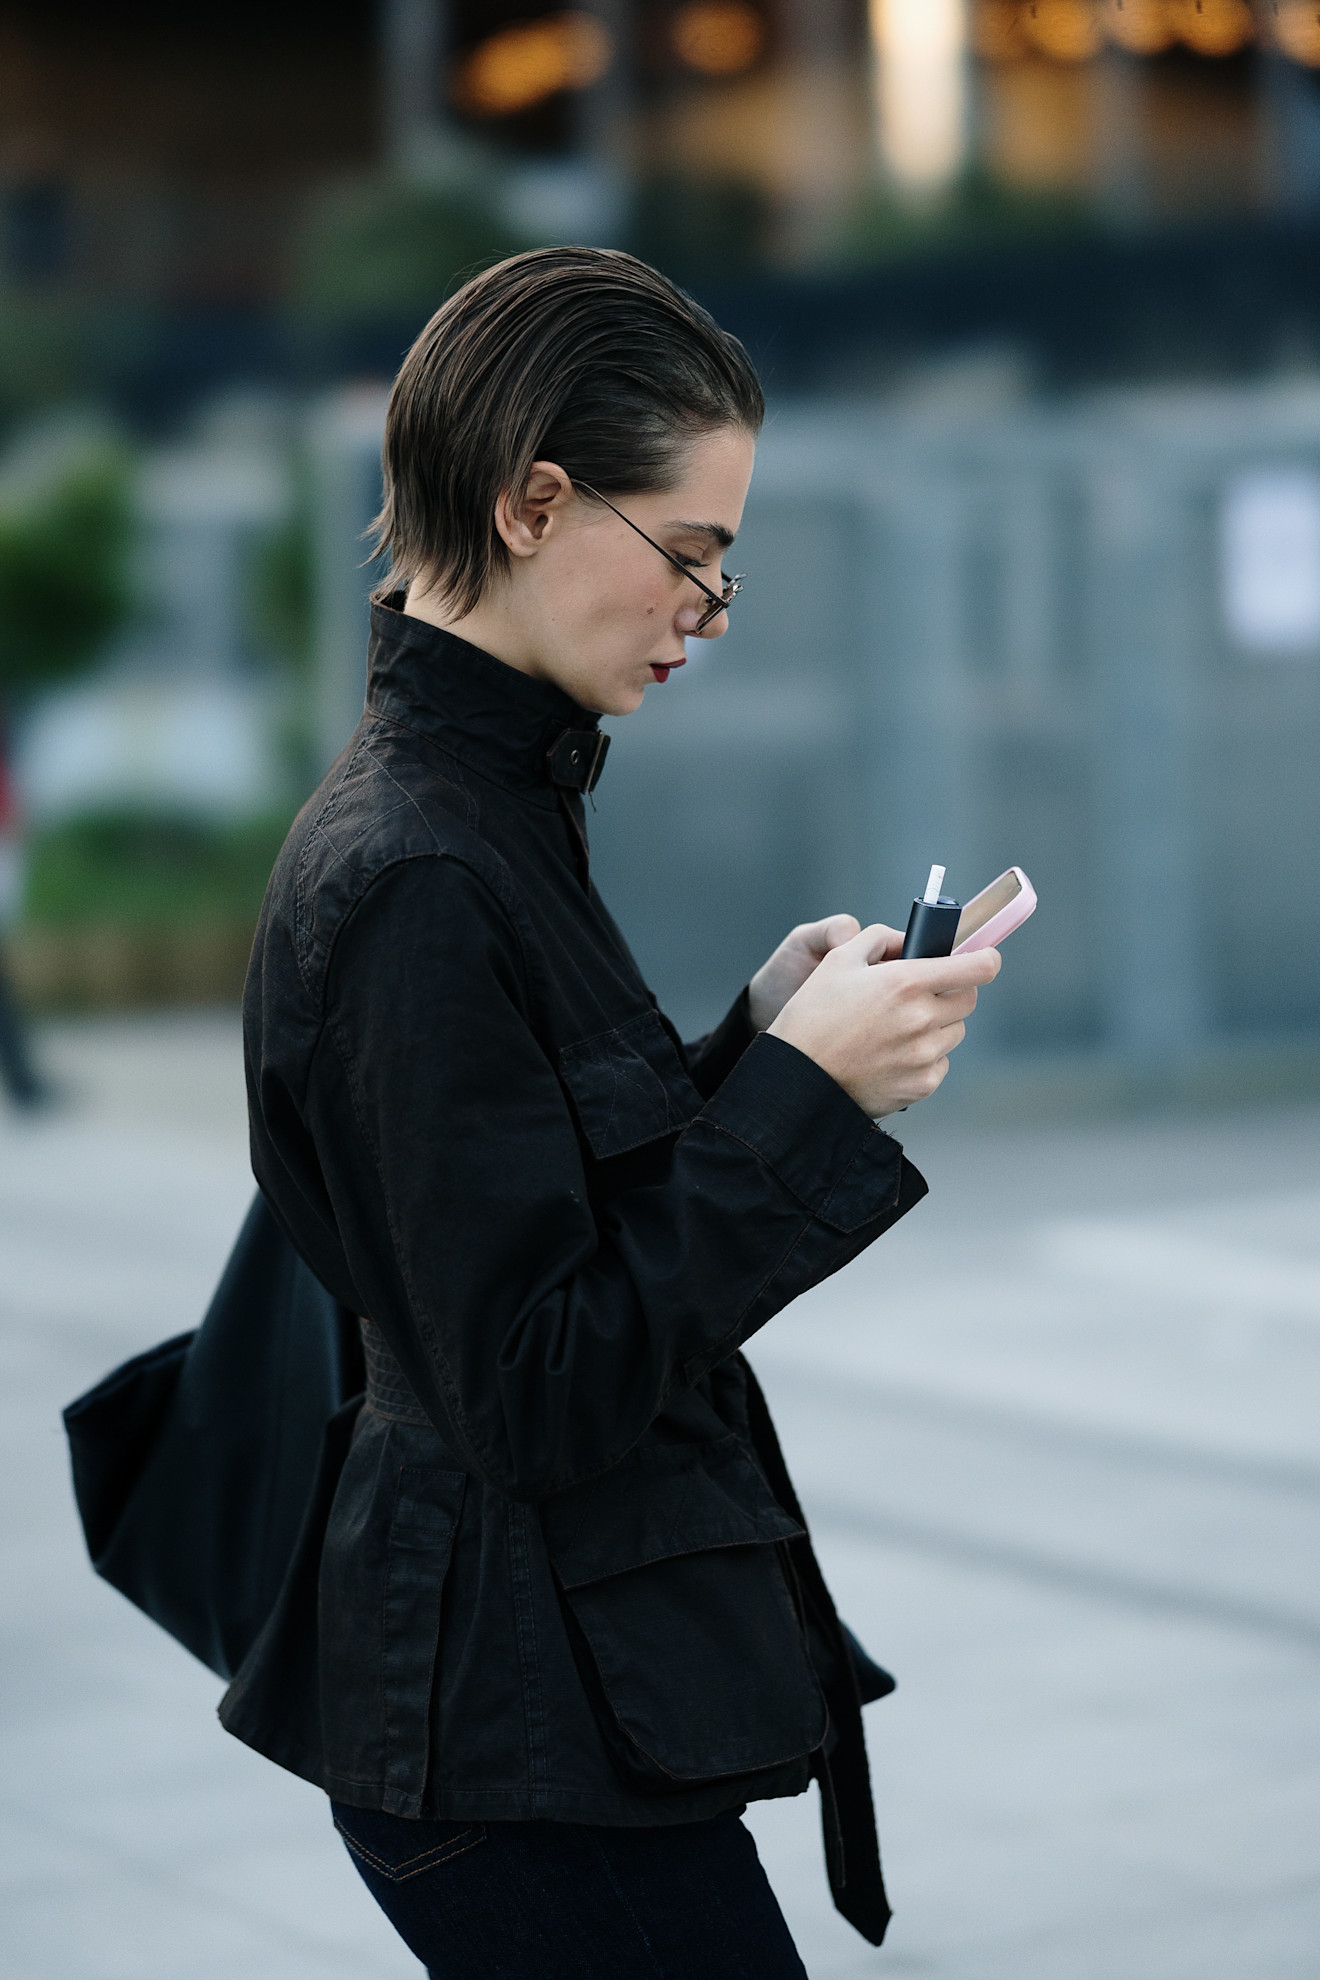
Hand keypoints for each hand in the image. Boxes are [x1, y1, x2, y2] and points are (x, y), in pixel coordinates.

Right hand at [767, 924, 1000, 1117]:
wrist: (795, 1080)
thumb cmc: (812, 1017)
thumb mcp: (836, 961)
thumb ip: (879, 938)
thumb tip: (909, 940)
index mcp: (906, 982)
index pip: (978, 967)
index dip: (986, 959)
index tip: (984, 959)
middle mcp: (922, 1019)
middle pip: (968, 999)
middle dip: (951, 992)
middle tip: (920, 995)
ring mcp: (924, 1056)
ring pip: (954, 1032)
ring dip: (937, 1025)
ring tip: (897, 1030)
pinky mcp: (922, 1086)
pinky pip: (940, 1063)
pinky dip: (924, 1057)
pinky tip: (891, 1056)